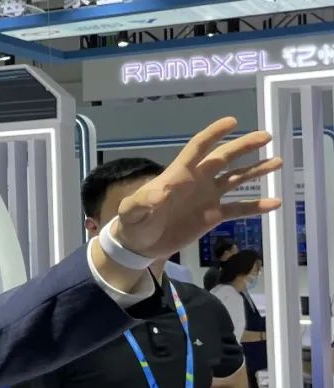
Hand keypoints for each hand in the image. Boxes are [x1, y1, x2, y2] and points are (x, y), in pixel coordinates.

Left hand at [115, 117, 283, 258]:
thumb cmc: (134, 223)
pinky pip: (238, 209)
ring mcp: (207, 197)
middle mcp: (197, 180)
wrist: (140, 245)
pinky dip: (256, 206)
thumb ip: (142, 203)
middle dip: (244, 146)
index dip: (213, 134)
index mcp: (178, 174)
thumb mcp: (131, 212)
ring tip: (278, 161)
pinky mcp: (213, 215)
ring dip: (256, 171)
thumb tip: (157, 195)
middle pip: (223, 158)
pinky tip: (276, 203)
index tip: (232, 121)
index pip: (197, 148)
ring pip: (236, 179)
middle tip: (266, 136)